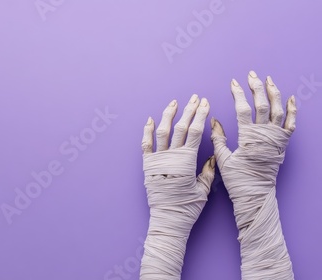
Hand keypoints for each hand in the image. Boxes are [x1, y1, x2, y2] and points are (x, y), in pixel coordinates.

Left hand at [140, 94, 214, 279]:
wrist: (167, 219)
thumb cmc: (187, 207)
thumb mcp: (203, 189)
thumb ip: (208, 171)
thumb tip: (212, 156)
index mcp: (187, 160)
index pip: (196, 132)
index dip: (200, 115)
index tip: (205, 103)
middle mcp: (171, 156)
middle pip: (181, 127)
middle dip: (189, 110)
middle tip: (195, 97)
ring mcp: (157, 159)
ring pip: (163, 131)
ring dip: (169, 115)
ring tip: (174, 102)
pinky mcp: (147, 165)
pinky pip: (145, 144)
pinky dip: (147, 131)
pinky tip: (150, 119)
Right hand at [211, 71, 295, 278]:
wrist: (256, 195)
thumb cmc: (238, 179)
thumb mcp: (223, 159)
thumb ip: (218, 138)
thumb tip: (213, 120)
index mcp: (248, 137)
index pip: (243, 109)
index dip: (238, 94)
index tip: (233, 83)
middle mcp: (265, 135)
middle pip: (262, 105)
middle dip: (256, 87)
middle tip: (251, 74)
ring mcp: (277, 139)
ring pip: (278, 110)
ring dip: (274, 93)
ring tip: (269, 80)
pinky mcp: (283, 145)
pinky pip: (291, 124)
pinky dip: (292, 111)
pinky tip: (290, 99)